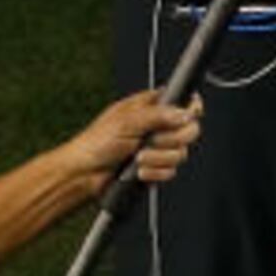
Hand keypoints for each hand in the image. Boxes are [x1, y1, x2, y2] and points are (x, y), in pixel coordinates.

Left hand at [70, 91, 200, 188]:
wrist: (84, 174)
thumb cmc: (94, 144)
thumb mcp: (126, 122)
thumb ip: (158, 115)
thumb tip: (184, 114)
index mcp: (151, 107)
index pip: (184, 100)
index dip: (191, 108)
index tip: (188, 116)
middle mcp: (158, 127)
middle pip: (189, 130)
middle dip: (171, 139)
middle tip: (151, 141)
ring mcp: (158, 149)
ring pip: (181, 153)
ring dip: (158, 158)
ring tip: (137, 158)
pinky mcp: (157, 168)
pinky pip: (171, 171)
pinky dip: (155, 172)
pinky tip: (138, 171)